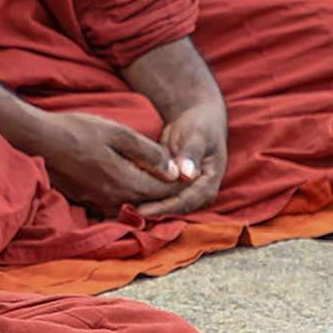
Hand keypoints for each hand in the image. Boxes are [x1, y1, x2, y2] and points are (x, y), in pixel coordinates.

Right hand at [26, 109, 181, 214]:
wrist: (38, 141)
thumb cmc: (78, 132)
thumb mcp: (119, 133)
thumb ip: (149, 153)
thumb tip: (174, 171)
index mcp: (126, 183)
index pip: (164, 191)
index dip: (179, 182)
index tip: (186, 171)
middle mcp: (114, 201)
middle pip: (151, 202)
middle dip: (165, 192)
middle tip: (175, 177)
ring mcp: (98, 204)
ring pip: (133, 206)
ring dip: (146, 196)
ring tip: (153, 179)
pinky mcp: (86, 203)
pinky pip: (115, 205)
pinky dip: (127, 197)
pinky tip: (126, 182)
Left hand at [137, 95, 228, 217]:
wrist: (196, 119)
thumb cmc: (200, 125)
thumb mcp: (198, 135)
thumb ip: (192, 154)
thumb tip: (186, 175)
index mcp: (210, 182)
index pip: (186, 201)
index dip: (165, 207)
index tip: (144, 211)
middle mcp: (200, 192)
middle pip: (175, 208)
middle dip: (152, 211)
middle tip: (126, 213)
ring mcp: (187, 190)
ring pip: (166, 205)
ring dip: (147, 206)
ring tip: (122, 209)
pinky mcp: (174, 187)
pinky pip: (159, 196)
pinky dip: (145, 197)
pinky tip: (125, 198)